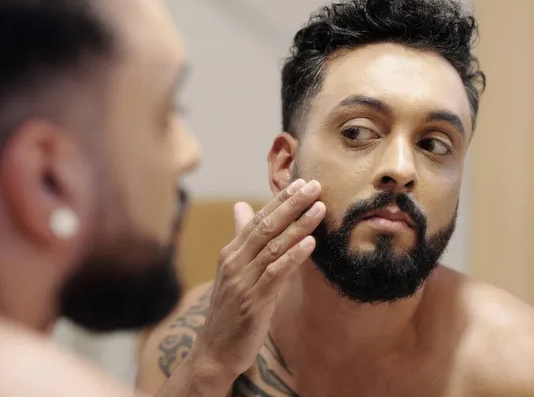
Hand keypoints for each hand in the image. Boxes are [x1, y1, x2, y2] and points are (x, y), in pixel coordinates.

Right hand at [188, 179, 324, 381]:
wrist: (214, 351)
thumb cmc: (229, 309)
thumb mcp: (233, 271)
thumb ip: (242, 239)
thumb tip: (242, 206)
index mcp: (231, 253)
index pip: (258, 219)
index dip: (280, 200)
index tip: (302, 182)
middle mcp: (234, 262)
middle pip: (266, 227)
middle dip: (292, 204)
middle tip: (314, 185)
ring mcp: (242, 282)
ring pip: (273, 247)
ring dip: (298, 226)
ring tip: (319, 209)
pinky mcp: (253, 302)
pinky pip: (275, 274)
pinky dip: (292, 256)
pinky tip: (310, 243)